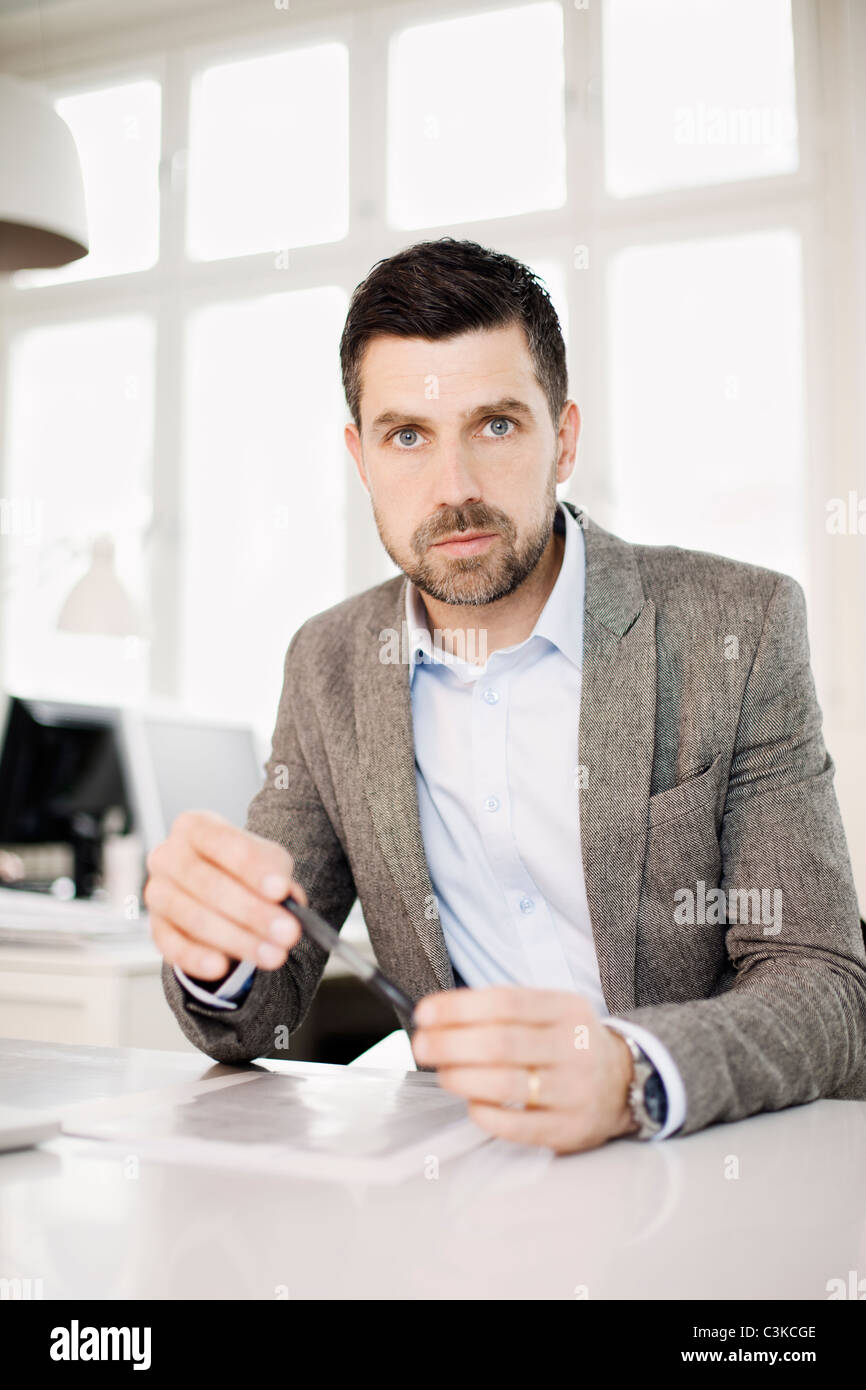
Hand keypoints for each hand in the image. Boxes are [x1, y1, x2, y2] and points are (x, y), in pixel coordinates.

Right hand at [144, 810, 307, 980]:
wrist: (219, 887)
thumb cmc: (243, 869)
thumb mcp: (267, 861)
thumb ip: (277, 874)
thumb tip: (287, 897)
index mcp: (194, 826)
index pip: (223, 843)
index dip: (252, 868)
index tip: (280, 890)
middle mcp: (168, 855)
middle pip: (208, 884)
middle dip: (253, 912)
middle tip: (288, 933)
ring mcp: (157, 892)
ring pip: (193, 918)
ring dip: (237, 940)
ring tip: (274, 955)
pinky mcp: (155, 927)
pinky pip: (172, 946)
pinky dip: (196, 958)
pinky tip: (221, 968)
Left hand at [410, 986, 638, 1152]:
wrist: (623, 1083)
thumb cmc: (568, 1043)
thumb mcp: (550, 1011)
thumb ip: (503, 1009)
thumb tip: (439, 1015)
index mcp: (566, 1009)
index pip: (505, 1001)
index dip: (458, 1008)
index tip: (425, 1014)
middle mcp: (574, 1046)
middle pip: (500, 1042)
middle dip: (450, 1044)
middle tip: (422, 1047)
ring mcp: (574, 1089)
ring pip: (507, 1084)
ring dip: (462, 1078)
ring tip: (444, 1074)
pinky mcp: (569, 1128)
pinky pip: (518, 1126)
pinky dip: (486, 1114)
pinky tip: (472, 1105)